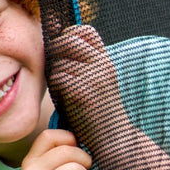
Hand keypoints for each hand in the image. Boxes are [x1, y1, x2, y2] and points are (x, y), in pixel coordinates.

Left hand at [46, 25, 125, 149]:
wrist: (114, 139)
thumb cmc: (99, 112)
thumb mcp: (98, 82)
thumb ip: (83, 64)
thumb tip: (57, 41)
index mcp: (106, 60)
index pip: (85, 31)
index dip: (70, 36)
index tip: (65, 52)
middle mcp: (102, 65)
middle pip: (68, 40)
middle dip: (55, 52)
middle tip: (57, 71)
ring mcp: (93, 77)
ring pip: (59, 62)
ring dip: (55, 75)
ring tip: (63, 91)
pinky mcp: (82, 91)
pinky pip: (58, 78)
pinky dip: (56, 89)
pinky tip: (64, 100)